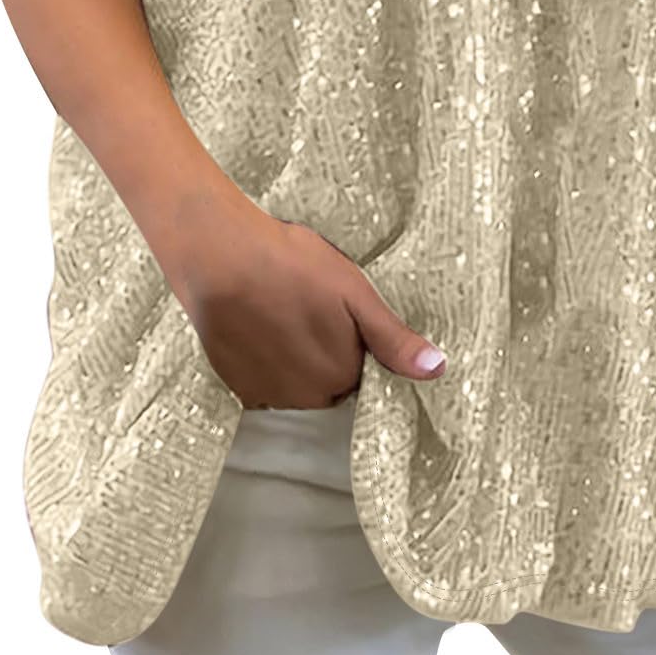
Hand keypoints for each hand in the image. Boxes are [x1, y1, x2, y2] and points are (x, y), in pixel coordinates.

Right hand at [162, 200, 447, 408]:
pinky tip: (262, 331)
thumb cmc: (292, 265)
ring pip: (299, 389)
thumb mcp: (355, 293)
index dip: (355, 345)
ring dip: (298, 365)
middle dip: (328, 358)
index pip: (362, 375)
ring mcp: (268, 396)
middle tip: (312, 311)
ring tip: (286, 318)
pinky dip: (268, 367)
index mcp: (342, 374)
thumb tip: (437, 371)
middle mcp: (307, 397)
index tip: (342, 319)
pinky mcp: (237, 387)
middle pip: (331, 386)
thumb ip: (392, 339)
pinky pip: (266, 389)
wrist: (219, 257)